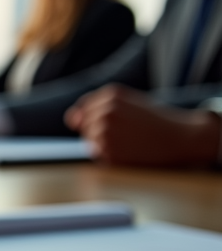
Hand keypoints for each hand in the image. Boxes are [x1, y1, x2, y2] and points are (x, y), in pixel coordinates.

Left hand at [65, 84, 220, 166]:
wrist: (181, 137)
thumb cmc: (153, 120)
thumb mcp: (127, 103)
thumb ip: (96, 107)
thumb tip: (70, 120)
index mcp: (110, 94)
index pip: (83, 109)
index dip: (99, 117)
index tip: (119, 120)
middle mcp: (105, 111)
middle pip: (84, 126)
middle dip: (100, 131)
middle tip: (128, 132)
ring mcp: (106, 132)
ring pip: (90, 141)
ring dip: (104, 144)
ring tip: (130, 140)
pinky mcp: (109, 152)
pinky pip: (99, 156)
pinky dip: (110, 156)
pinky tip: (130, 151)